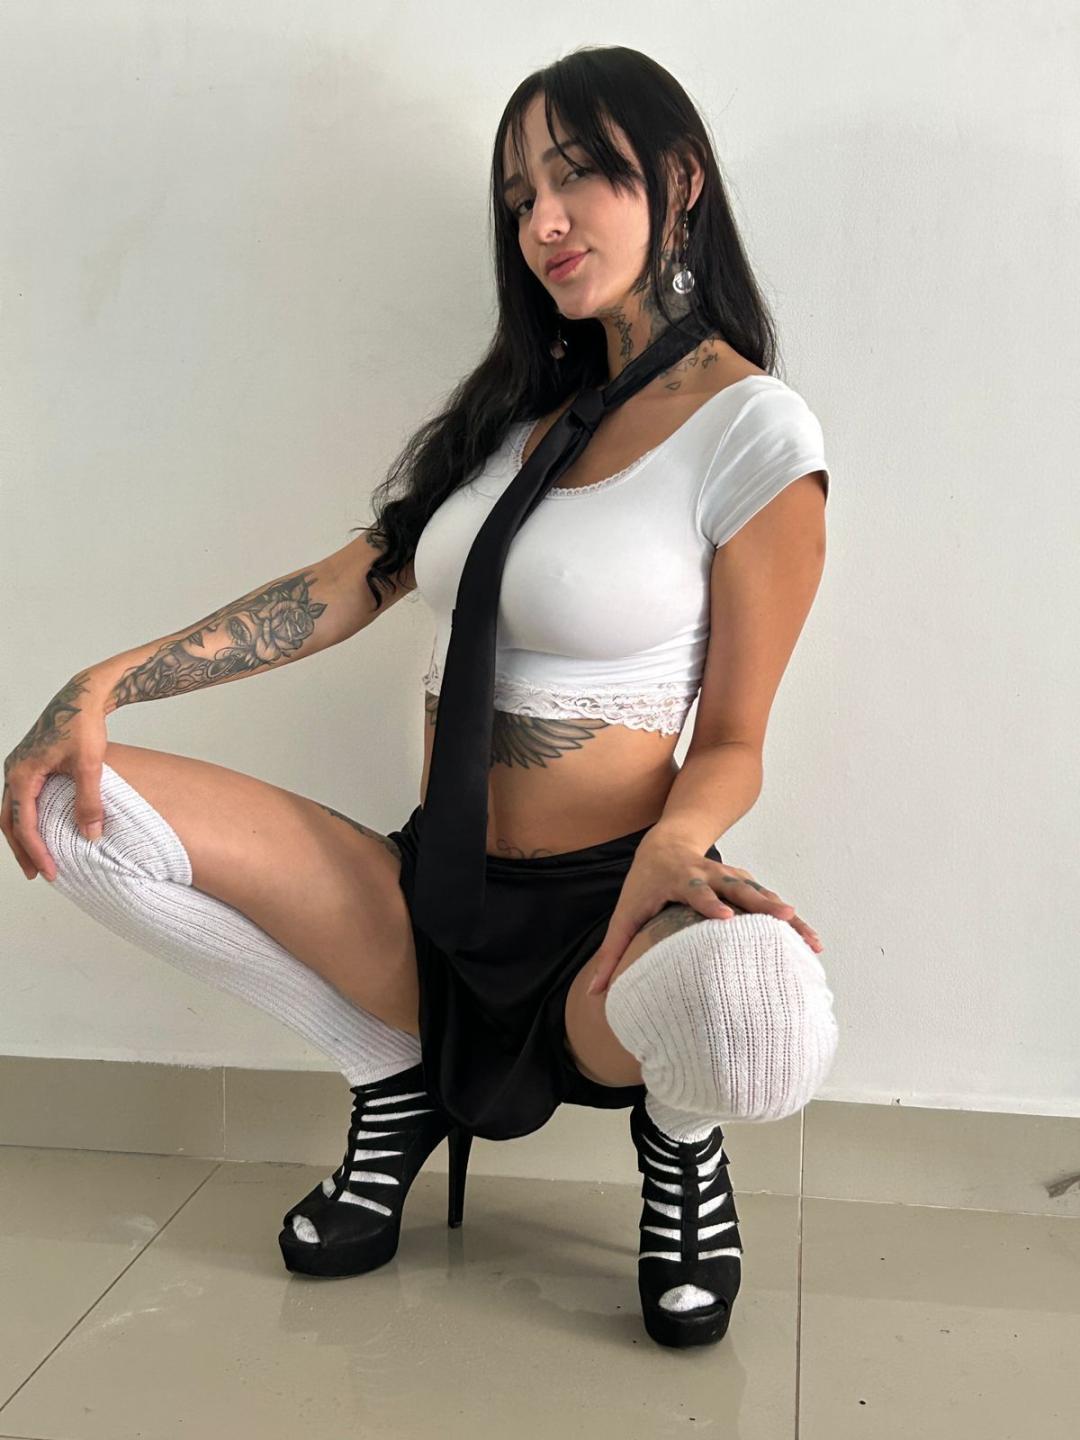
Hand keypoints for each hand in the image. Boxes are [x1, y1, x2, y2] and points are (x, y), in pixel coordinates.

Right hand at [2, 671, 109, 882]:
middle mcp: (14, 770)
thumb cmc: (84, 724)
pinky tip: (43, 829)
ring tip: (37, 858)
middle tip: (37, 873)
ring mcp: (19, 766)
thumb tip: (90, 835)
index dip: (36, 850)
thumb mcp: (89, 764)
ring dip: (23, 835)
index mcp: (22, 773)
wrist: (83, 695)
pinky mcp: (30, 763)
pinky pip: (22, 798)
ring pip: (13, 810)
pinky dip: (28, 818)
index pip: (24, 823)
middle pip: (10, 820)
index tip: (50, 871)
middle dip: (22, 849)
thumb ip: (88, 801)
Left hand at [584, 830, 823, 996]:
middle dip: (760, 902)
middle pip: (738, 887)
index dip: (710, 902)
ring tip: (809, 938)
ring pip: (762, 894)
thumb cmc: (643, 886)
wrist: (669, 842)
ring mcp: (731, 877)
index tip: (725, 917)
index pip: (696, 891)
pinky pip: (771, 902)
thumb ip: (609, 955)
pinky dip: (791, 920)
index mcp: (679, 880)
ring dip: (785, 914)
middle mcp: (710, 875)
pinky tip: (811, 941)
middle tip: (783, 918)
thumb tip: (591, 994)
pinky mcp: (745, 885)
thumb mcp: (623, 916)